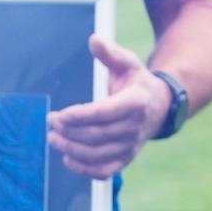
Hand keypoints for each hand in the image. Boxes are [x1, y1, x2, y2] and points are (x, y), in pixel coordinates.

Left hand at [45, 35, 171, 178]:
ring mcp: (131, 146)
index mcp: (136, 102)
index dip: (79, 116)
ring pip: (97, 154)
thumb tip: (93, 39)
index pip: (104, 113)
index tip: (59, 114)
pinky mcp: (127, 158)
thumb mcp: (128, 63)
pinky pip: (104, 170)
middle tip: (51, 122)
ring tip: (53, 138)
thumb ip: (110, 53)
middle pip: (96, 135)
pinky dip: (84, 169)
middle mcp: (135, 127)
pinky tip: (67, 158)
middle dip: (69, 131)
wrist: (160, 106)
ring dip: (71, 149)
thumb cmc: (137, 83)